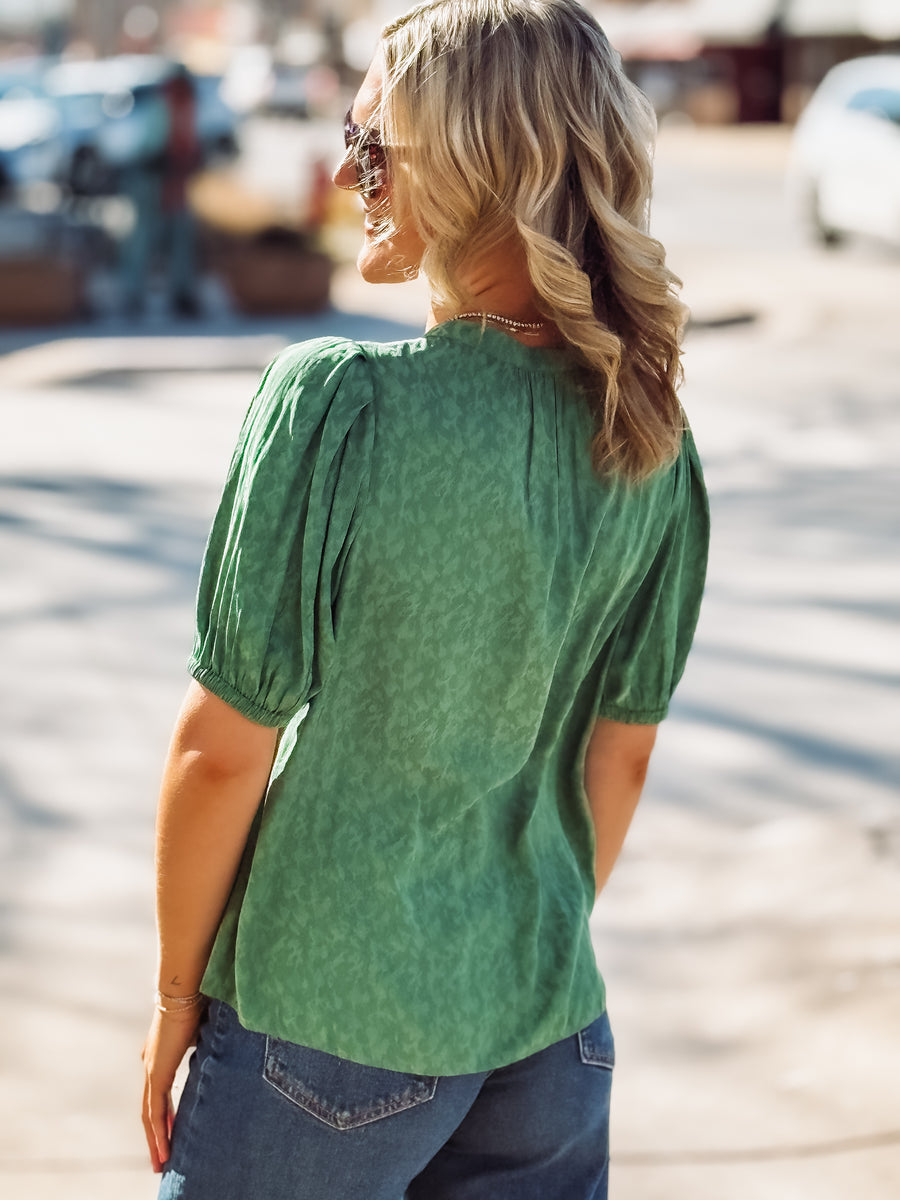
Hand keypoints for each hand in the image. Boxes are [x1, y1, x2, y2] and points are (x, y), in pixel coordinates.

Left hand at [141, 1004, 204, 1172]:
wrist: (183, 990)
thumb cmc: (196, 1001)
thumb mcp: (203, 1031)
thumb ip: (205, 1045)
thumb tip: (219, 1050)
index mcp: (160, 1055)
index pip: (160, 1092)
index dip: (166, 1114)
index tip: (174, 1130)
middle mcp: (151, 1064)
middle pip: (151, 1108)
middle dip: (157, 1135)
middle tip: (163, 1158)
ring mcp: (151, 1069)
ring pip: (151, 1114)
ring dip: (156, 1140)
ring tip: (163, 1162)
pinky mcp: (157, 1073)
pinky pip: (156, 1110)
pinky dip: (160, 1131)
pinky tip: (164, 1148)